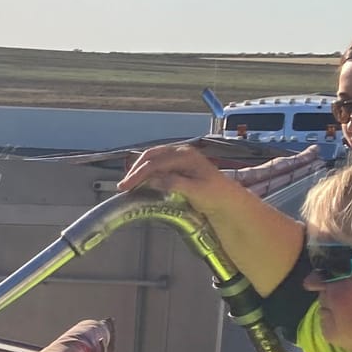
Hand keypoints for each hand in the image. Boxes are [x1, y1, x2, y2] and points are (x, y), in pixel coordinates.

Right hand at [117, 141, 245, 216]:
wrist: (227, 199)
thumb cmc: (215, 195)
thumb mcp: (194, 191)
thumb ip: (173, 183)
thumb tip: (153, 180)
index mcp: (185, 156)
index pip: (155, 163)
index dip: (138, 174)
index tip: (125, 187)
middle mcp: (181, 152)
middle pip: (151, 156)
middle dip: (135, 170)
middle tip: (123, 185)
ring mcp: (180, 157)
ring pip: (153, 158)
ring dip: (140, 169)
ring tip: (130, 183)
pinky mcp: (179, 164)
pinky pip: (158, 163)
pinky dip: (147, 171)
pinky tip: (142, 180)